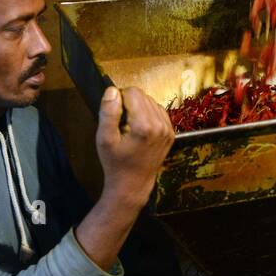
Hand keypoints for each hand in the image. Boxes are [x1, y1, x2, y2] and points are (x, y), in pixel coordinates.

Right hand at [95, 85, 173, 209]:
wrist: (132, 185)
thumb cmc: (116, 164)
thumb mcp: (104, 139)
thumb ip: (108, 113)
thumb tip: (112, 91)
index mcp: (144, 126)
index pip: (133, 92)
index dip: (119, 99)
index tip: (115, 115)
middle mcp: (160, 126)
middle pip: (143, 95)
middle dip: (130, 104)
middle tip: (121, 123)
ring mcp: (167, 130)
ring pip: (151, 102)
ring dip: (139, 109)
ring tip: (130, 127)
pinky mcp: (170, 133)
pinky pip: (159, 112)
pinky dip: (148, 115)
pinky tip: (140, 129)